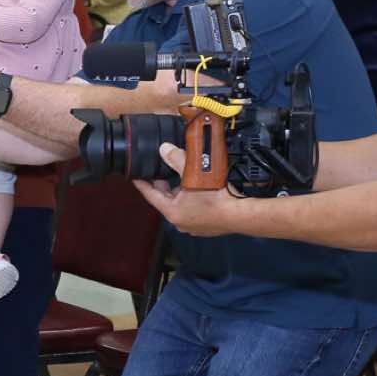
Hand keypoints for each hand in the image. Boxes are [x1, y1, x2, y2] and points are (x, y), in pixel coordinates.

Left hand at [132, 143, 247, 237]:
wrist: (241, 214)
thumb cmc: (217, 198)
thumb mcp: (193, 175)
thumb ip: (177, 160)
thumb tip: (164, 150)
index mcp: (172, 212)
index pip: (150, 195)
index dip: (142, 183)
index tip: (135, 176)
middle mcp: (180, 222)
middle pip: (166, 199)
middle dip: (163, 185)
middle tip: (160, 171)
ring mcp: (193, 226)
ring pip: (180, 205)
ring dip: (180, 192)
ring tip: (182, 177)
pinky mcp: (206, 226)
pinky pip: (193, 210)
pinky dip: (192, 199)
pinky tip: (199, 189)